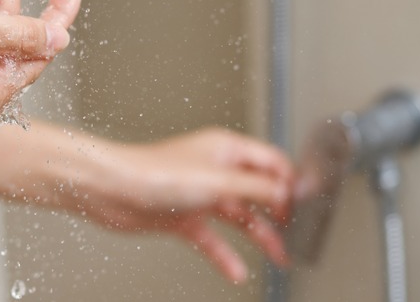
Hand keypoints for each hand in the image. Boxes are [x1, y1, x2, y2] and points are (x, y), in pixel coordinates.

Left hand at [82, 128, 292, 282]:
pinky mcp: (183, 217)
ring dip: (259, 237)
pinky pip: (213, 239)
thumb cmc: (155, 173)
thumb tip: (289, 192)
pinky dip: (226, 255)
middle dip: (279, 212)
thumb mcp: (219, 180)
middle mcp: (215, 170)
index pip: (271, 162)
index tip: (306, 204)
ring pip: (239, 217)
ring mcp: (199, 195)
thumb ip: (258, 187)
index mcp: (226, 149)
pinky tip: (236, 270)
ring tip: (279, 256)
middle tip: (296, 233)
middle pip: (258, 191)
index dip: (290, 182)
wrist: (112, 191)